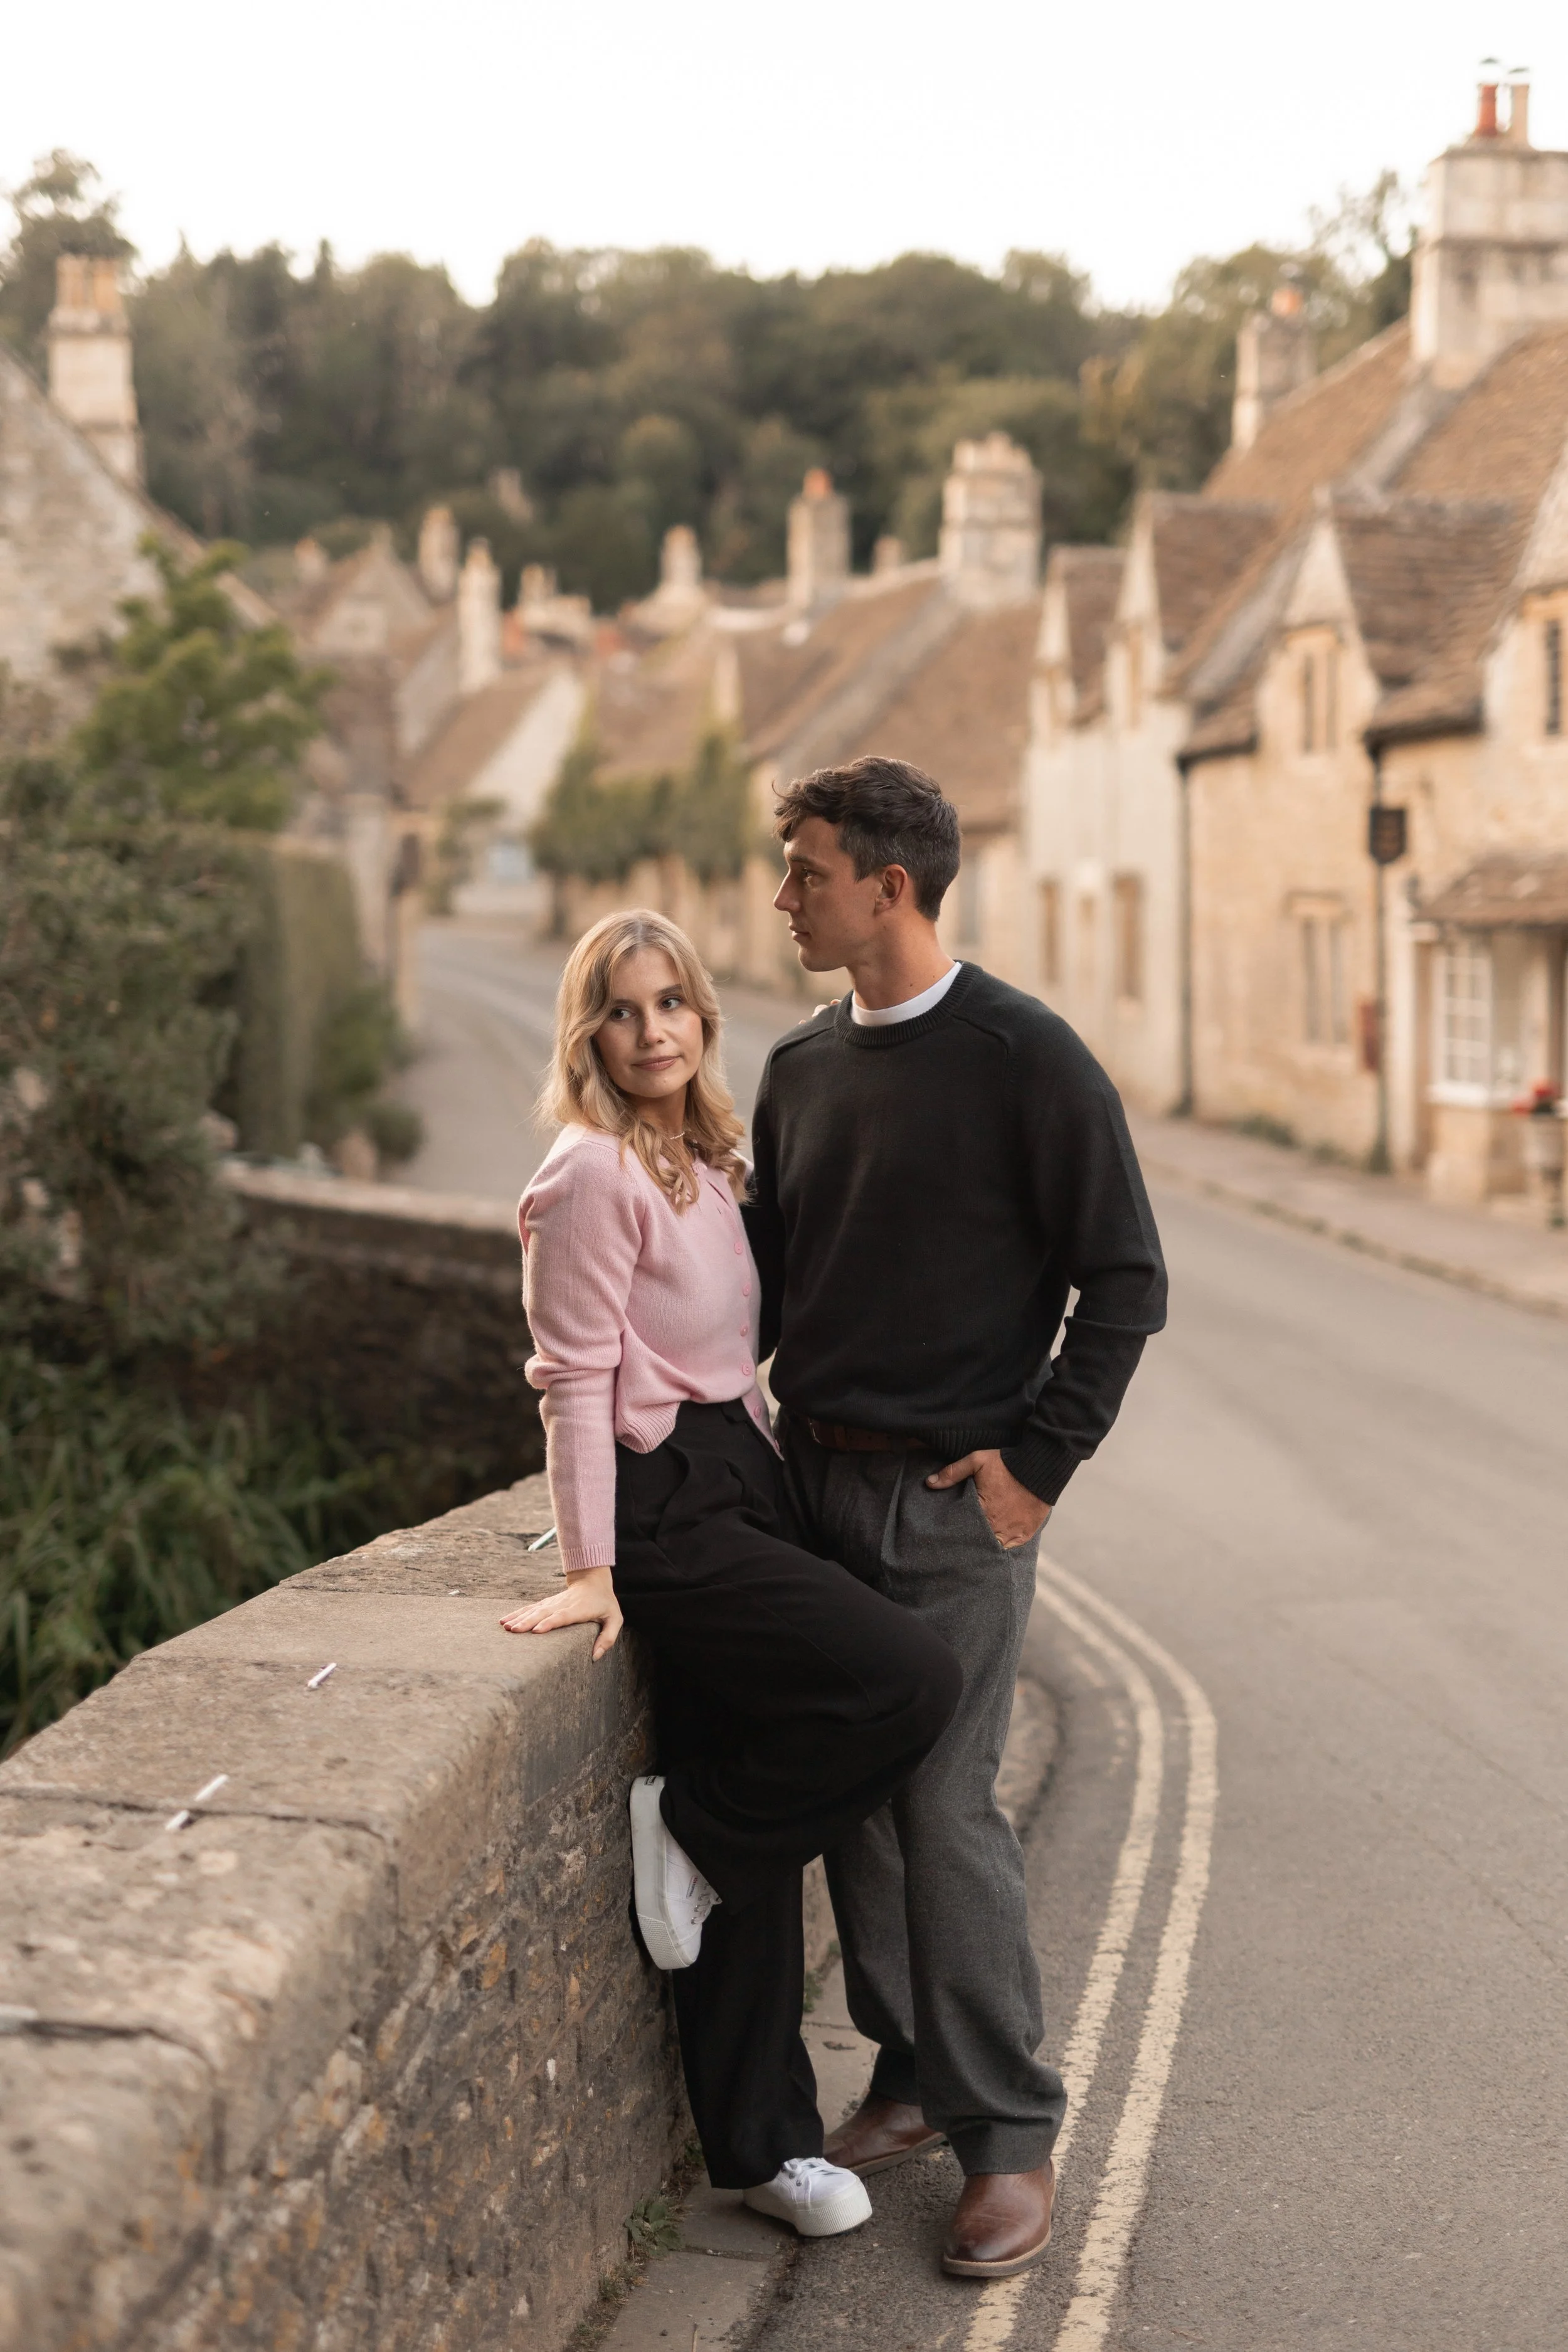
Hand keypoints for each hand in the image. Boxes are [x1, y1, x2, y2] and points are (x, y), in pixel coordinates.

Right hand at [500, 1566, 622, 1660]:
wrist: (592, 1579)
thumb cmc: (605, 1603)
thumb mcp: (615, 1619)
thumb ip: (608, 1638)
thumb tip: (595, 1656)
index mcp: (579, 1609)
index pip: (563, 1616)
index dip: (550, 1622)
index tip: (537, 1630)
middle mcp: (563, 1605)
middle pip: (544, 1613)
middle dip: (528, 1622)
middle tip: (514, 1631)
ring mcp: (553, 1603)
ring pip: (534, 1610)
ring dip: (519, 1618)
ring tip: (506, 1627)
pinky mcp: (546, 1603)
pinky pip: (530, 1608)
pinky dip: (516, 1613)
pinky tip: (504, 1620)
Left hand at [926, 1449, 1050, 1548]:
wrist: (1041, 1468)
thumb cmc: (1007, 1464)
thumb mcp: (977, 1461)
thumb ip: (952, 1472)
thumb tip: (929, 1483)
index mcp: (982, 1511)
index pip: (962, 1528)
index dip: (956, 1529)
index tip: (950, 1530)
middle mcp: (997, 1527)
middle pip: (977, 1540)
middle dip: (970, 1538)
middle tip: (964, 1536)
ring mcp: (1012, 1533)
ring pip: (993, 1546)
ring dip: (986, 1542)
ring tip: (979, 1538)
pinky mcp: (1026, 1534)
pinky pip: (1011, 1546)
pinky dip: (1003, 1543)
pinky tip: (996, 1538)